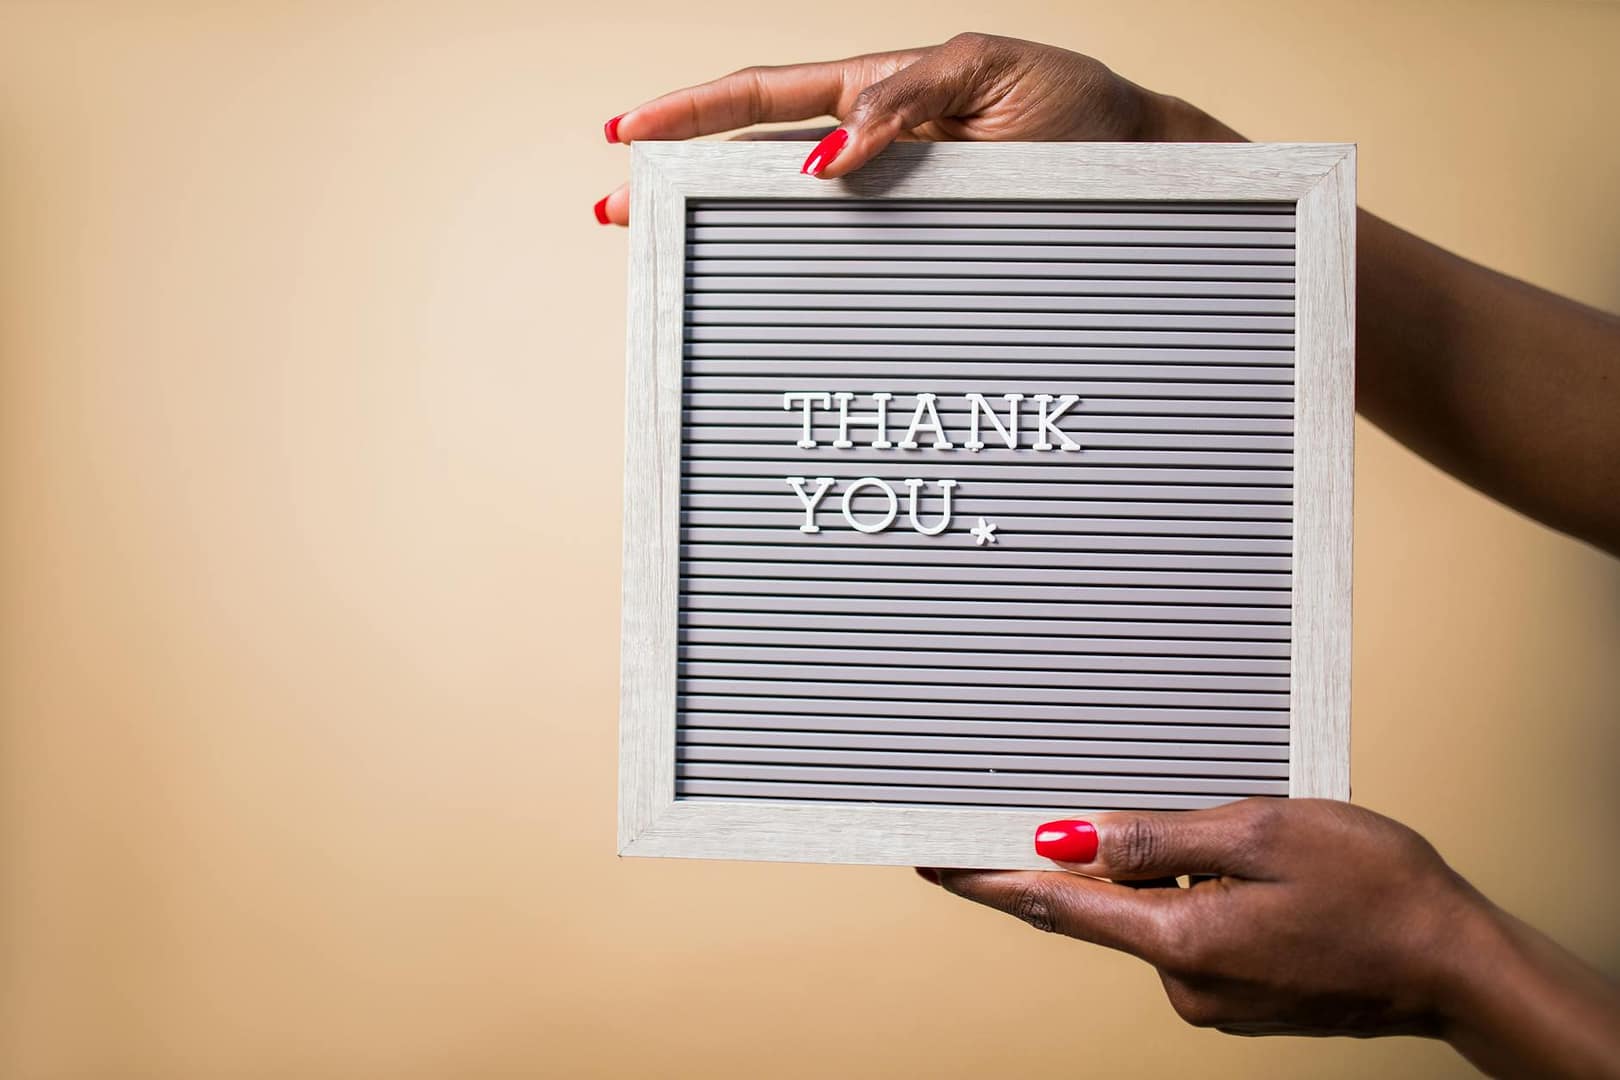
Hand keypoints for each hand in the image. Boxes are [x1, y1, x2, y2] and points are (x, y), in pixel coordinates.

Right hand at [594, 31, 1232, 224]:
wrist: (1143, 172)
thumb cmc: (1080, 115)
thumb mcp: (994, 79)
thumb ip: (906, 102)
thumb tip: (826, 155)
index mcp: (882, 89)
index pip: (768, 97)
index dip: (691, 110)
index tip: (626, 129)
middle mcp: (875, 146)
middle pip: (753, 155)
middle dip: (676, 173)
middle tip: (613, 204)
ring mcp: (892, 197)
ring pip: (786, 208)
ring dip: (720, 223)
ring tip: (655, 241)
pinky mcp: (920, 241)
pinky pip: (845, 254)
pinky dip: (792, 269)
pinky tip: (757, 285)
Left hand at [923, 799, 1619, 1076]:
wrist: (1455, 962)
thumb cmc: (1377, 889)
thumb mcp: (1262, 831)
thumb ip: (1157, 837)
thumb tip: (1069, 838)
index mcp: (1181, 940)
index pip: (1052, 905)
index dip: (985, 879)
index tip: (931, 858)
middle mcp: (1184, 982)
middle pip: (1100, 906)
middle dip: (1093, 857)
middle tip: (1109, 808)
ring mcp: (1209, 997)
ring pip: (1150, 915)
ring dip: (1162, 871)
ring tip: (1241, 841)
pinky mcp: (1234, 995)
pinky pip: (1185, 932)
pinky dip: (1193, 896)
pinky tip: (1249, 876)